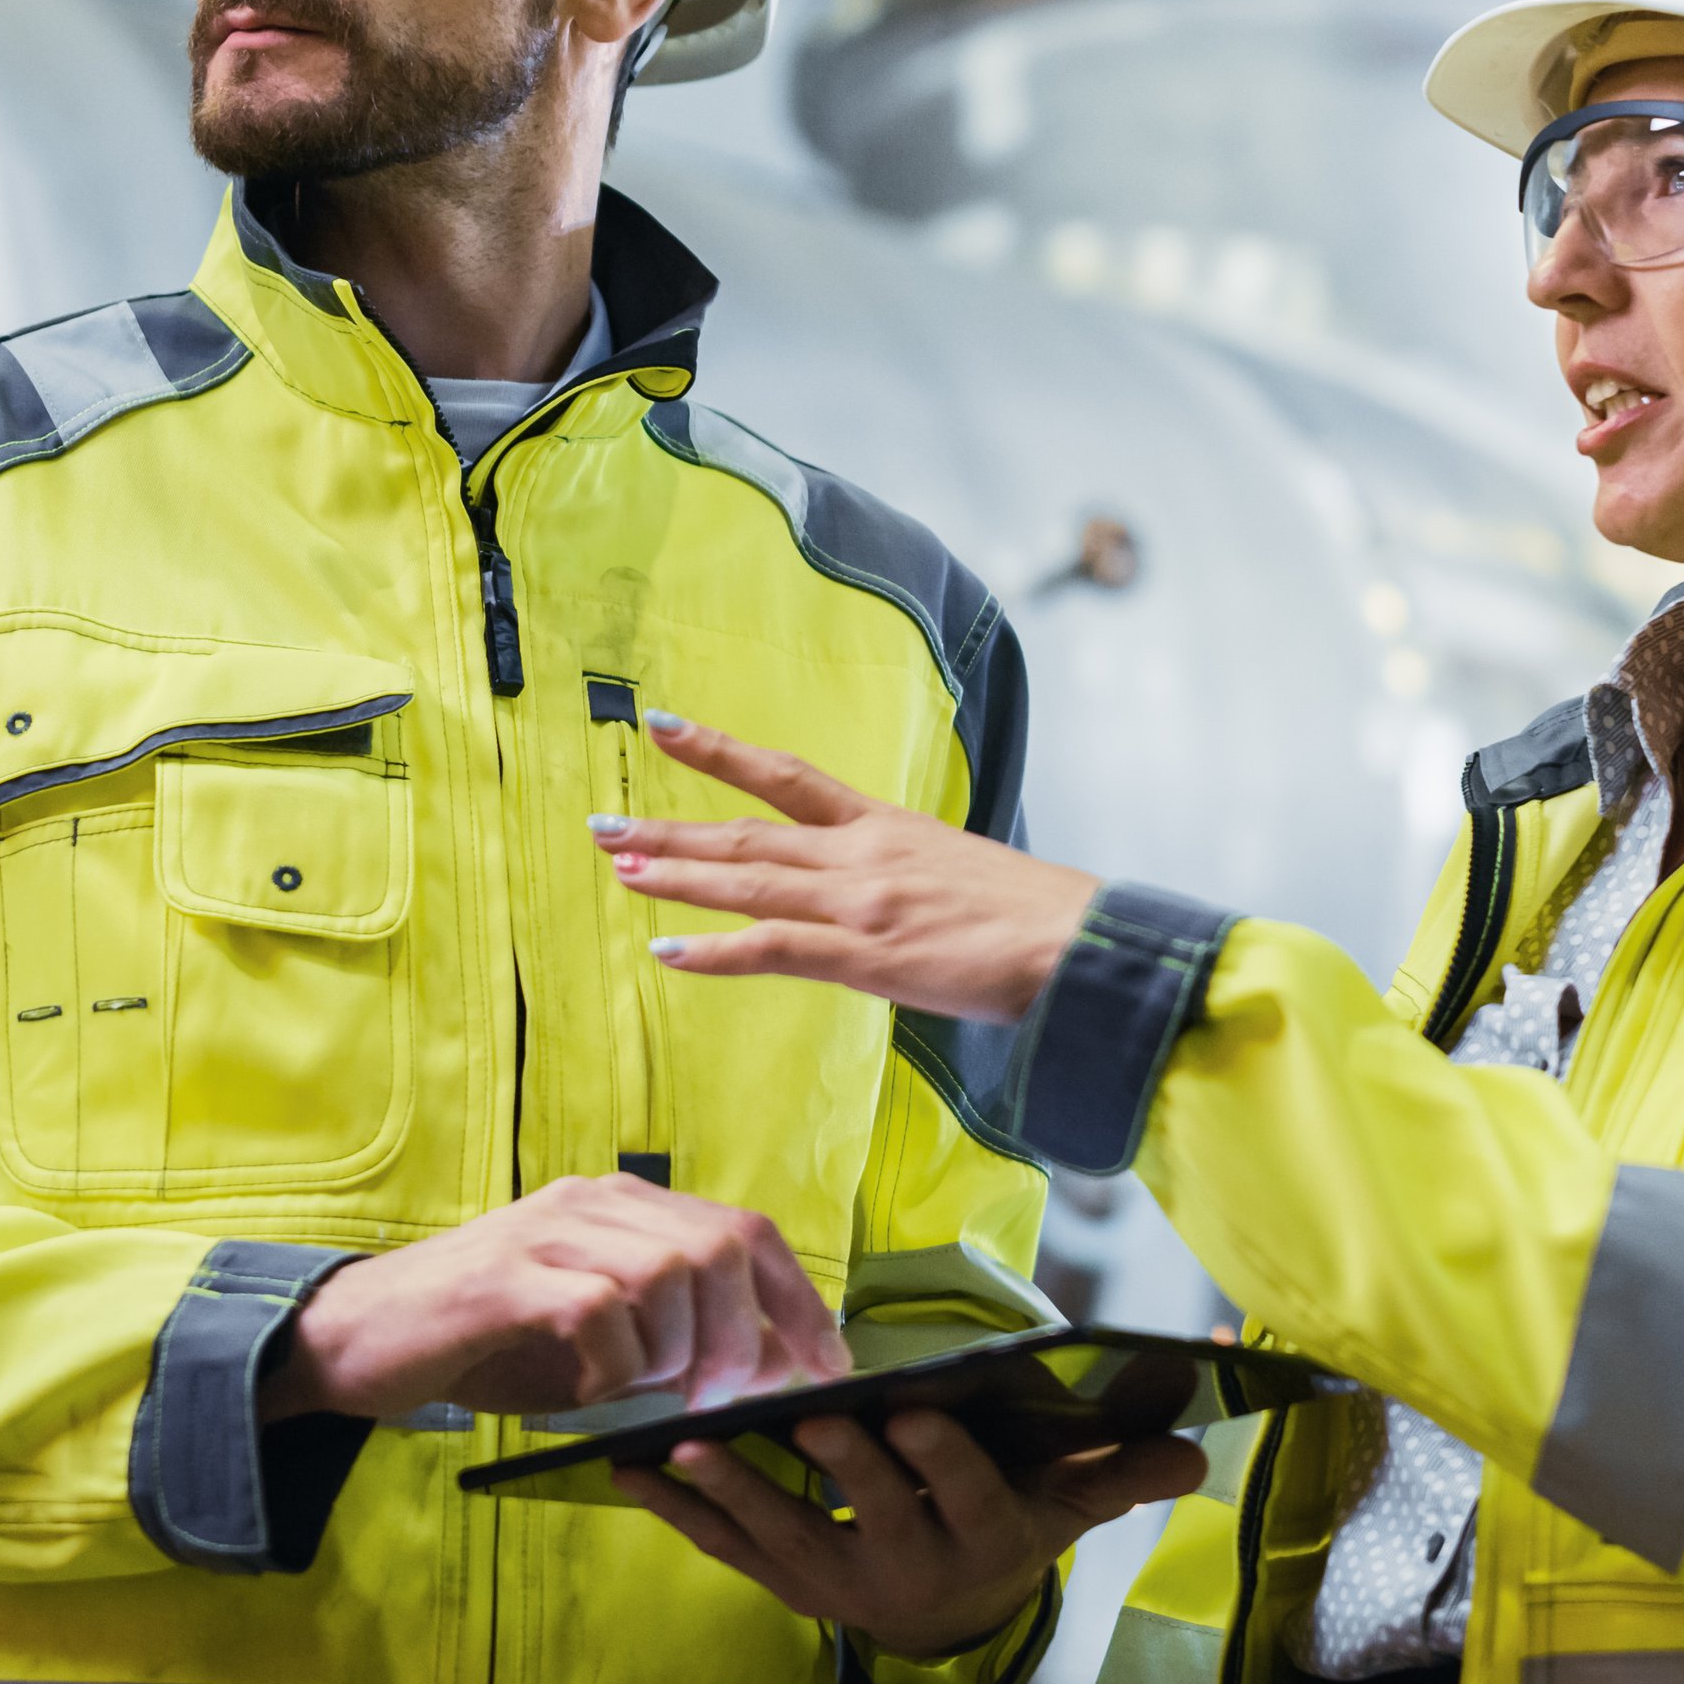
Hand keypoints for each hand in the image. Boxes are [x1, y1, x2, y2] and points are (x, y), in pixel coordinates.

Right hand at [259, 1174, 850, 1421]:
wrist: (352, 1339)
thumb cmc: (484, 1344)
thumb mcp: (595, 1332)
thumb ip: (674, 1333)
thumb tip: (771, 1367)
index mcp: (622, 1206)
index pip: (746, 1230)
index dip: (798, 1301)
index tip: (827, 1368)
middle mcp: (592, 1202)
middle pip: (720, 1247)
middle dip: (746, 1335)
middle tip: (725, 1398)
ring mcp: (547, 1233)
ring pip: (669, 1273)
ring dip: (677, 1351)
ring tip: (645, 1389)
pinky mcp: (505, 1279)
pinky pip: (598, 1310)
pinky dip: (613, 1363)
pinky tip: (590, 1388)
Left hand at [592, 710, 1098, 1023]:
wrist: (1081, 943)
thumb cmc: (1038, 918)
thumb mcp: (961, 874)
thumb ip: (908, 878)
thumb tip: (883, 896)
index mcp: (888, 828)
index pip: (789, 778)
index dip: (722, 752)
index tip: (665, 729)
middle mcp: (863, 855)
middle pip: (748, 832)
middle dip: (671, 825)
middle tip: (603, 824)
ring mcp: (861, 902)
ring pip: (748, 880)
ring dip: (676, 873)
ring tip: (618, 864)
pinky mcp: (867, 954)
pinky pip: (774, 948)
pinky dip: (716, 950)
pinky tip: (667, 953)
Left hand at [617, 1409, 1203, 1659]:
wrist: (954, 1612)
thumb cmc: (1015, 1526)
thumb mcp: (1075, 1503)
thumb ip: (1127, 1469)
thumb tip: (1199, 1441)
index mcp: (984, 1537)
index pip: (967, 1499)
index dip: (939, 1460)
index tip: (912, 1411)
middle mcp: (910, 1567)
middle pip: (872, 1517)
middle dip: (837, 1468)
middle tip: (804, 1417)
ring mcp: (839, 1581)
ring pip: (783, 1538)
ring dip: (734, 1494)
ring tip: (686, 1451)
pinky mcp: (786, 1582)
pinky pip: (727, 1551)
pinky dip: (679, 1515)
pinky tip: (630, 1474)